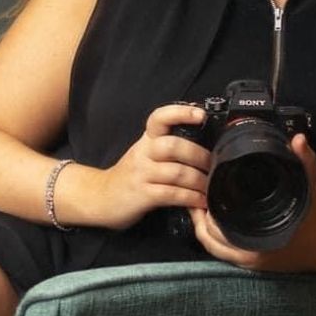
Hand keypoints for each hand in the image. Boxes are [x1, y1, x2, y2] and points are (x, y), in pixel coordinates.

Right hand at [77, 104, 210, 229]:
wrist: (99, 198)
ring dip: (199, 181)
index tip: (200, 114)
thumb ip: (168, 146)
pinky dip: (191, 198)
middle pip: (174, 146)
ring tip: (210, 187)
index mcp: (146, 140)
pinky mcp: (142, 195)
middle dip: (200, 156)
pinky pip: (171, 194)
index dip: (180, 113)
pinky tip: (200, 202)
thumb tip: (202, 139)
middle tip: (215, 166)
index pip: (159, 118)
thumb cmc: (130, 176)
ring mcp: (141, 174)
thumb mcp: (145, 154)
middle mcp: (143, 153)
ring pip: (177, 172)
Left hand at [189, 133, 315, 270]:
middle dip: (199, 220)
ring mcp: (251, 262)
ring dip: (205, 230)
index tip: (200, 195)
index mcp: (260, 241)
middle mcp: (252, 255)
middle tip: (194, 199)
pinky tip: (213, 222)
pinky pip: (225, 254)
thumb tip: (298, 139)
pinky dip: (216, 240)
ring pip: (215, 249)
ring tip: (199, 208)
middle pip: (210, 241)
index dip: (203, 214)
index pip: (217, 231)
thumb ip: (304, 163)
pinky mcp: (253, 264)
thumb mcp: (311, 188)